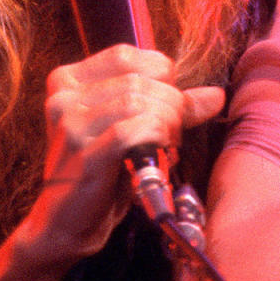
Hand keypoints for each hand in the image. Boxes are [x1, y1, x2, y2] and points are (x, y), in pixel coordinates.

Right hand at [21, 44, 224, 269]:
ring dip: (166, 124)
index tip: (167, 107)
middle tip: (174, 135)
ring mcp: (70, 124)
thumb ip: (170, 108)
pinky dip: (156, 140)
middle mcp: (63, 96)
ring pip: (137, 102)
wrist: (63, 224)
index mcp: (68, 80)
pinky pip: (132, 132)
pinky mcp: (84, 154)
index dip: (160, 77)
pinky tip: (158, 156)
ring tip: (167, 147)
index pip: (128, 56)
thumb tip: (216, 95)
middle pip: (138, 81)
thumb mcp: (131, 132)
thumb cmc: (101, 175)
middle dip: (170, 106)